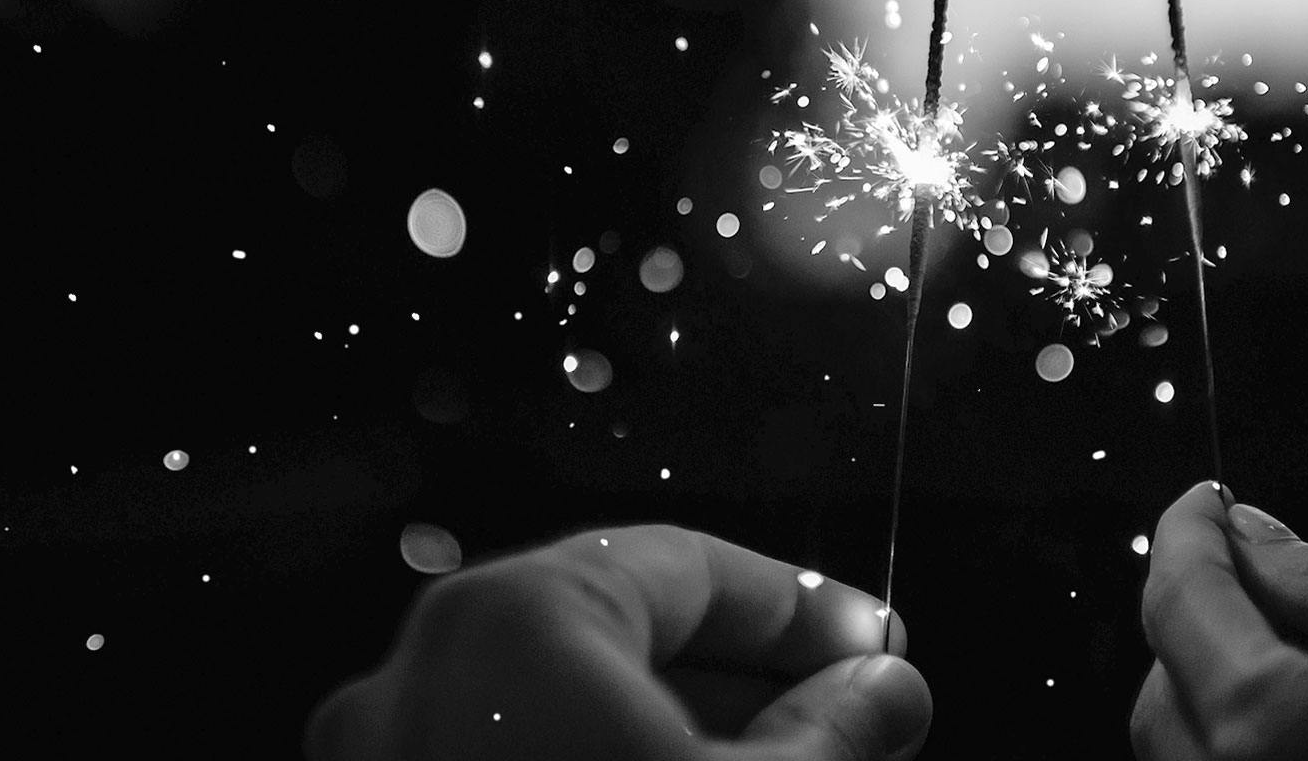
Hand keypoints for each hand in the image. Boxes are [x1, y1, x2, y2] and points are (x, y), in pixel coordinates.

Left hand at [308, 524, 931, 759]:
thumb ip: (836, 731)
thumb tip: (886, 688)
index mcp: (512, 626)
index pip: (682, 568)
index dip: (800, 606)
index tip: (879, 643)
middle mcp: (421, 680)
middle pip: (619, 640)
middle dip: (748, 683)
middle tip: (854, 720)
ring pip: (566, 718)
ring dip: (683, 739)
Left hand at [1132, 481, 1307, 759]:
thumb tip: (1241, 535)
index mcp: (1287, 746)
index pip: (1182, 614)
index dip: (1184, 539)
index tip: (1202, 501)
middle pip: (1167, 702)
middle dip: (1198, 621)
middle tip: (1256, 561)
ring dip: (1223, 696)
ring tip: (1296, 636)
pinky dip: (1261, 755)